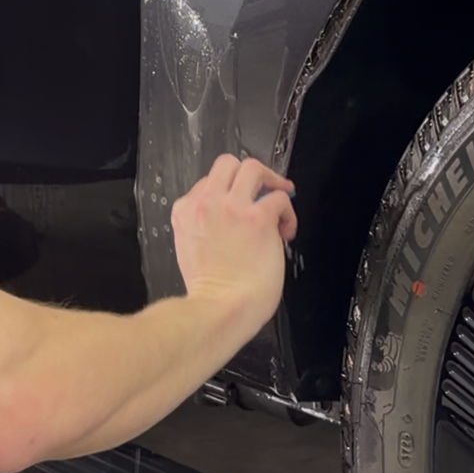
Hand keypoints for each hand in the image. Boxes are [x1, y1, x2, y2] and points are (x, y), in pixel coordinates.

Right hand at [170, 155, 296, 348]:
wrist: (221, 309)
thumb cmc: (209, 290)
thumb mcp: (189, 248)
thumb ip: (202, 226)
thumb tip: (226, 222)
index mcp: (186, 212)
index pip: (207, 183)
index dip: (228, 194)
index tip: (240, 207)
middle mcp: (206, 203)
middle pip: (227, 163)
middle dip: (248, 174)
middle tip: (263, 188)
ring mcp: (232, 207)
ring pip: (252, 167)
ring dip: (270, 180)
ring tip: (280, 197)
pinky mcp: (258, 218)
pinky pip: (279, 198)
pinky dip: (288, 212)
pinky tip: (286, 230)